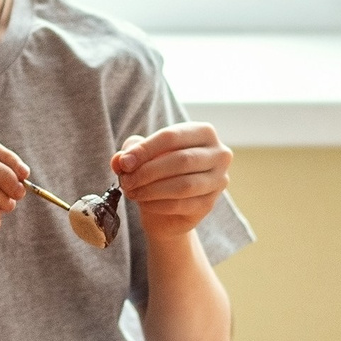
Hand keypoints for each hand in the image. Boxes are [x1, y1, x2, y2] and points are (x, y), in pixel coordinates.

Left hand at [114, 124, 231, 240]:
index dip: (145, 149)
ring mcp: (218, 181)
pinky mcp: (209, 205)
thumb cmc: (159, 171)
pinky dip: (157, 205)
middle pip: (180, 160)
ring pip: (182, 185)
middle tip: (126, 180)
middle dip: (147, 171)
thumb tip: (120, 160)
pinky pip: (181, 205)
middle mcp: (219, 154)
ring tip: (131, 191)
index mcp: (204, 133)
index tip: (124, 162)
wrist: (169, 208)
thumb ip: (131, 151)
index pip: (172, 136)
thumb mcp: (143, 155)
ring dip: (151, 189)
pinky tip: (143, 203)